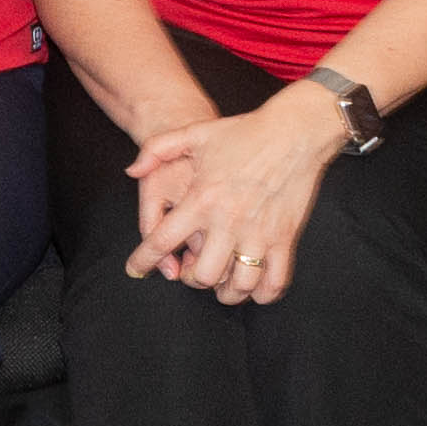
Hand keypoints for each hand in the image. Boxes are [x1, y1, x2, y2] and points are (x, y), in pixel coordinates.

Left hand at [126, 90, 341, 299]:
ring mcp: (259, 234)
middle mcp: (228, 222)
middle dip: (191, 280)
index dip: (143, 261)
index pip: (162, 241)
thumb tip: (131, 171)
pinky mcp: (285, 239)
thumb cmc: (244, 132)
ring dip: (226, 293)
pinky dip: (262, 294)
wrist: (295, 131)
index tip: (136, 271)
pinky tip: (253, 285)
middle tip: (192, 271)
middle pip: (201, 276)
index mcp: (201, 199)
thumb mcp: (194, 133)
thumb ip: (156, 149)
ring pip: (238, 287)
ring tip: (222, 284)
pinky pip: (274, 283)